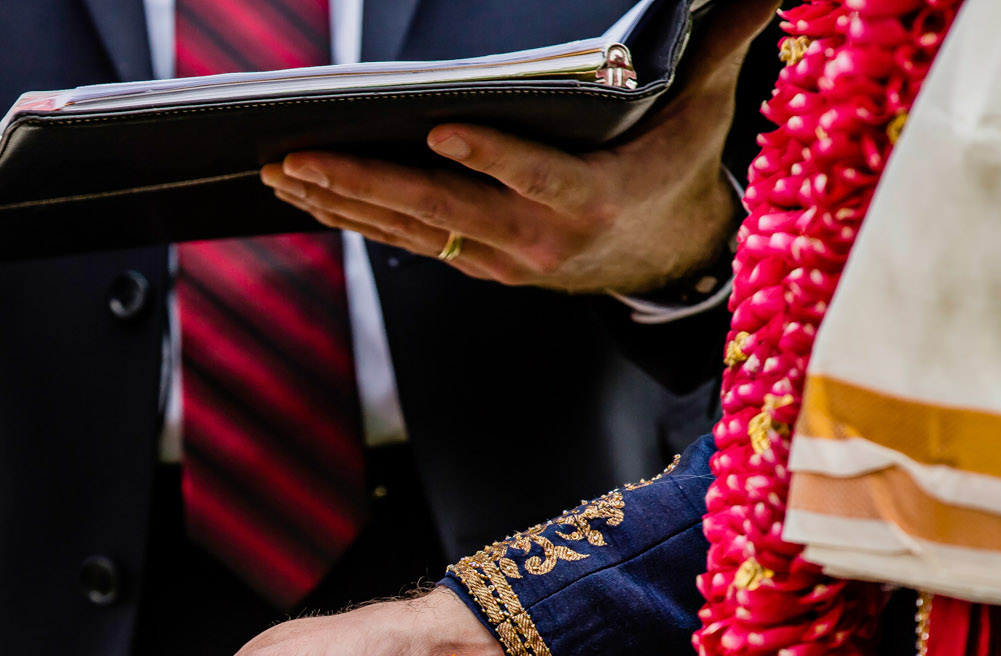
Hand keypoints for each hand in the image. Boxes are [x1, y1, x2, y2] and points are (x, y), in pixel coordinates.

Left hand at [259, 0, 777, 293]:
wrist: (668, 262)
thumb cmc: (678, 168)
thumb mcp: (704, 109)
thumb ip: (719, 46)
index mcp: (592, 200)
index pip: (533, 176)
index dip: (488, 155)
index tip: (440, 128)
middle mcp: (537, 240)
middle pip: (440, 208)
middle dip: (362, 181)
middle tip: (298, 156)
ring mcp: (500, 259)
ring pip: (408, 229)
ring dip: (340, 201)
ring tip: (281, 170)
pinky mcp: (477, 265)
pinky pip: (406, 239)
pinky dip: (355, 216)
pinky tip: (309, 192)